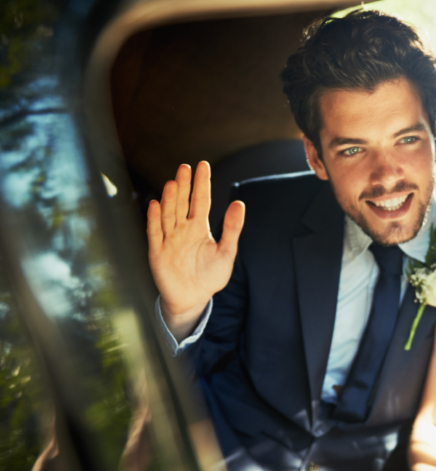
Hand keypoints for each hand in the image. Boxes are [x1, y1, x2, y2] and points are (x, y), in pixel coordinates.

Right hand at [147, 162, 244, 340]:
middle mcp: (182, 230)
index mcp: (199, 228)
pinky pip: (155, 234)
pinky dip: (155, 220)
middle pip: (181, 203)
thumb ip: (232, 229)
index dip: (201, 184)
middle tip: (185, 167)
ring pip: (168, 215)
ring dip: (169, 199)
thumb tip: (239, 203)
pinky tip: (155, 205)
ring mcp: (169, 240)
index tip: (202, 165)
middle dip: (183, 186)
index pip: (200, 201)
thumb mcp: (227, 252)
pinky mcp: (158, 253)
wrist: (193, 299)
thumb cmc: (210, 276)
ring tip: (173, 182)